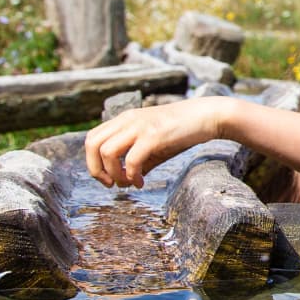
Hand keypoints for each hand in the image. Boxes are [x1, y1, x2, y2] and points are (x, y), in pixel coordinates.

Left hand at [84, 98, 226, 188]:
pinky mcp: (154, 136)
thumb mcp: (154, 144)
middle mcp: (127, 120)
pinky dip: (132, 176)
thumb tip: (128, 180)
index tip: (107, 177)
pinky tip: (141, 182)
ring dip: (114, 174)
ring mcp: (140, 126)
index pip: (92, 139)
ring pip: (107, 152)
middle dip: (96, 170)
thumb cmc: (181, 131)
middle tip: (111, 184)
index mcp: (124, 119)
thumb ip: (139, 159)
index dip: (92, 162)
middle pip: (92, 145)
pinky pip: (132, 160)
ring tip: (128, 183)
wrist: (207, 116)